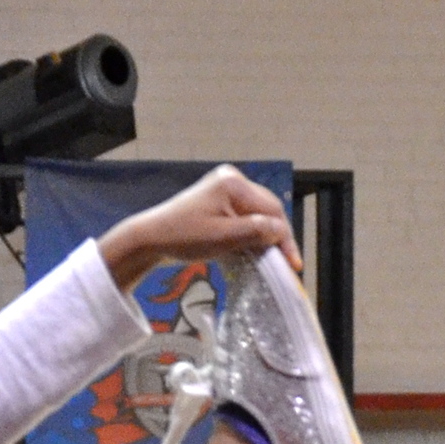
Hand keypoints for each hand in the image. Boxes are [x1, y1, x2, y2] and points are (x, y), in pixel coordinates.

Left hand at [101, 163, 299, 285]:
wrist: (150, 238)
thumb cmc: (183, 238)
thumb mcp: (222, 238)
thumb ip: (254, 232)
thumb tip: (279, 231)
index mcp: (234, 184)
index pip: (271, 209)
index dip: (284, 237)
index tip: (294, 263)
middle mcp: (232, 179)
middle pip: (266, 209)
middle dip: (275, 236)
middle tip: (285, 264)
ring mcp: (224, 188)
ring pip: (255, 214)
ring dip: (263, 236)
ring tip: (271, 260)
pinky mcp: (217, 200)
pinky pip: (242, 216)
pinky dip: (249, 233)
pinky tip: (252, 250)